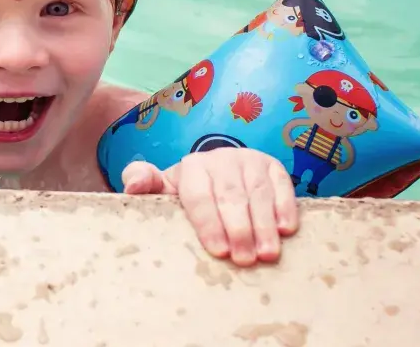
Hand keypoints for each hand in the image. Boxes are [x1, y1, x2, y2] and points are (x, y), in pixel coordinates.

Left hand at [121, 148, 298, 266]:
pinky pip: (282, 185)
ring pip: (258, 193)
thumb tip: (132, 186)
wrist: (215, 172)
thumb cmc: (187, 191)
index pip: (199, 196)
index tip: (218, 251)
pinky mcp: (272, 166)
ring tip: (268, 254)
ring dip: (264, 224)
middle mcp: (221, 160)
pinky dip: (285, 206)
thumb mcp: (163, 189)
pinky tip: (286, 229)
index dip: (209, 224)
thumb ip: (142, 183)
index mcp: (192, 167)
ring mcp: (249, 161)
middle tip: (245, 260)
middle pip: (231, 196)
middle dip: (239, 229)